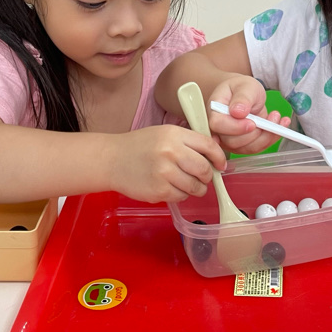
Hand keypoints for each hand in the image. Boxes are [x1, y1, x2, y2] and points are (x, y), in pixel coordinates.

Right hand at [111, 125, 225, 203]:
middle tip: (202, 177)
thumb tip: (215, 154)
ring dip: (195, 188)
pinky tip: (169, 186)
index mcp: (174, 134)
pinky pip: (182, 197)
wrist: (111, 160)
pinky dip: (180, 195)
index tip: (220, 165)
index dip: (219, 157)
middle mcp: (171, 152)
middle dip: (207, 176)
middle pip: (204, 169)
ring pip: (196, 187)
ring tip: (184, 182)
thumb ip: (188, 141)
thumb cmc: (140, 146)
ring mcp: (164, 173)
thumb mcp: (164, 134)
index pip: (208, 146)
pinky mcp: (159, 191)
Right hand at [207, 75, 290, 154]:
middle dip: (255, 133)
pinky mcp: (241, 145)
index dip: (235, 127)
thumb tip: (237, 112)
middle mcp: (218, 129)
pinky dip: (270, 138)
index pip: (218, 125)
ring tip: (276, 117)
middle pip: (232, 141)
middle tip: (271, 117)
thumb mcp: (245, 86)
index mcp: (214, 111)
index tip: (252, 122)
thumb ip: (242, 97)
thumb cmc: (240, 88)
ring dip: (266, 136)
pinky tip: (279, 125)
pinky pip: (255, 148)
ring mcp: (229, 139)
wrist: (244, 94)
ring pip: (246, 148)